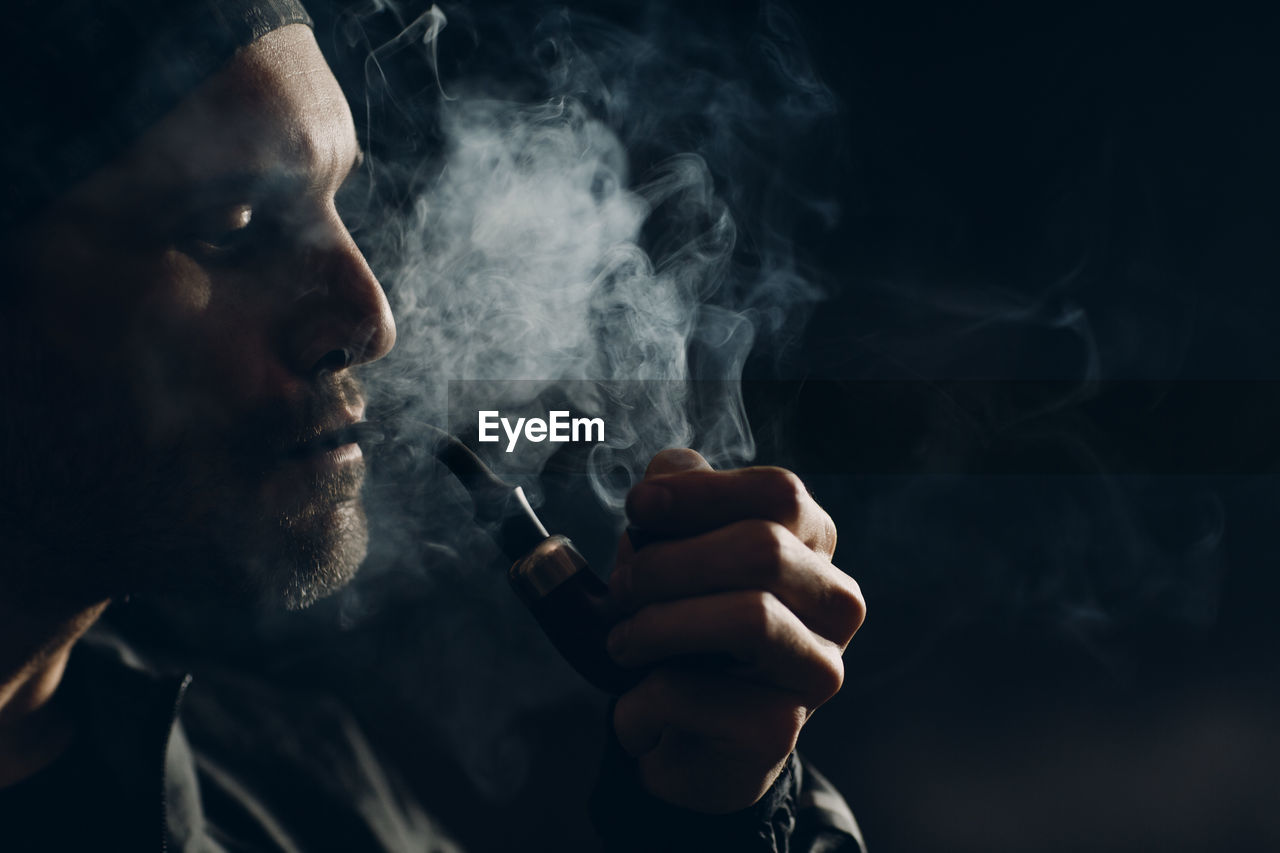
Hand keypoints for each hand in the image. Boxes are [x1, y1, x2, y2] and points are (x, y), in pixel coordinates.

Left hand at [606, 449, 864, 813]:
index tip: (639, 504)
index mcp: (811, 547)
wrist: (687, 740)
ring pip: (748, 618)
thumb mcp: (673, 556)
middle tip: (622, 586)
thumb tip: (666, 474)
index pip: (780, 493)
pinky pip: (696, 692)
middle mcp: (835, 604)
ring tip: (623, 641)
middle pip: (764, 548)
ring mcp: (817, 669)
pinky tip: (638, 705)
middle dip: (670, 563)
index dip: (704, 491)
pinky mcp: (779, 730)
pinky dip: (643, 696)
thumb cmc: (684, 631)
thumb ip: (674, 507)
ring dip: (660, 624)